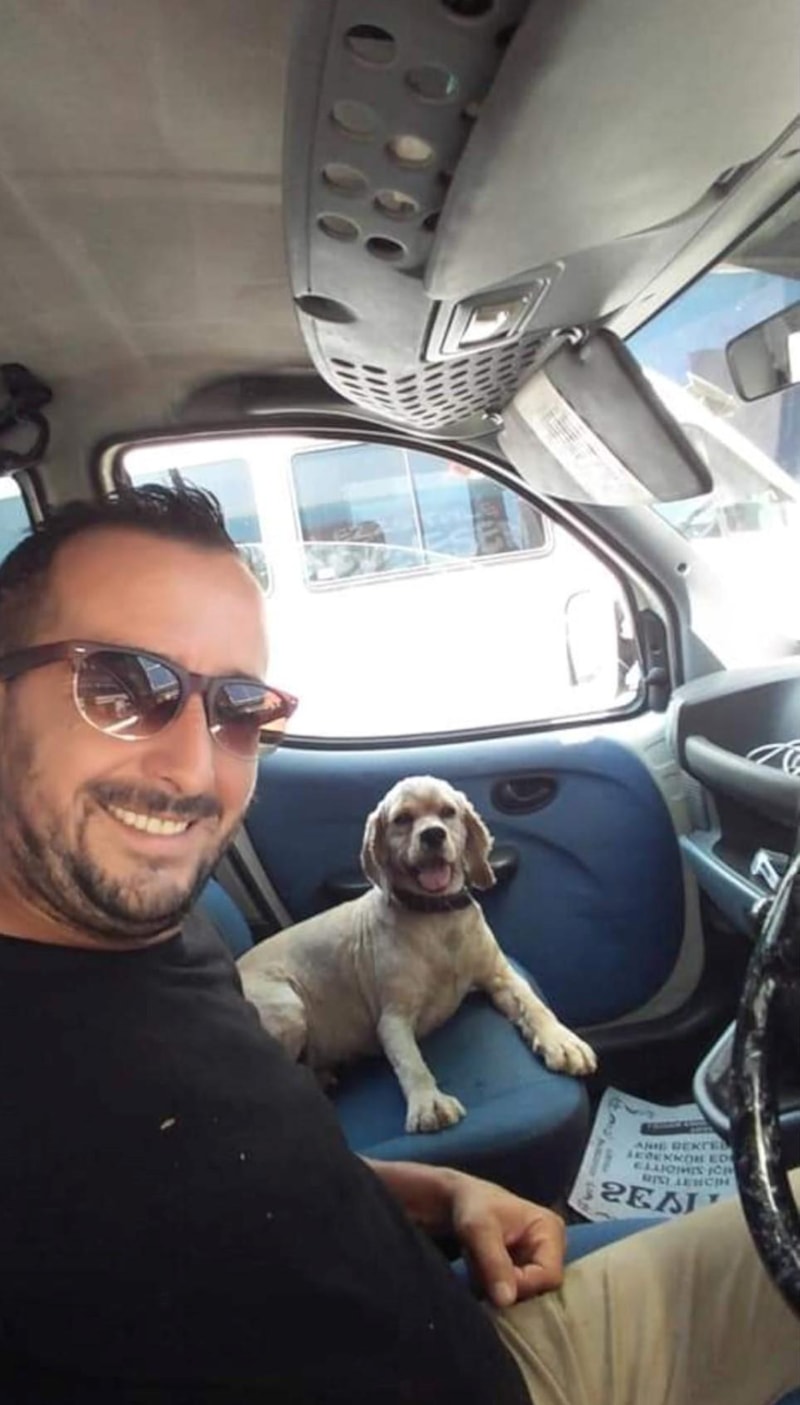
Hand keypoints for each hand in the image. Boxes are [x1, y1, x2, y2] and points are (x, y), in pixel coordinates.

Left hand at [362, 1158, 564, 1307]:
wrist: (435, 1196)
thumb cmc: (461, 1200)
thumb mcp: (476, 1225)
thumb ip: (492, 1260)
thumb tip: (507, 1300)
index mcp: (549, 1229)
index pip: (548, 1277)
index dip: (522, 1285)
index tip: (493, 1281)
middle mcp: (544, 1246)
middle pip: (537, 1290)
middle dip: (508, 1289)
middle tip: (480, 1278)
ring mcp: (526, 1259)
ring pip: (520, 1295)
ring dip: (495, 1291)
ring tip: (473, 1273)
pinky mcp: (508, 1269)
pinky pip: (505, 1294)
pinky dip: (488, 1291)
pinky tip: (472, 1280)